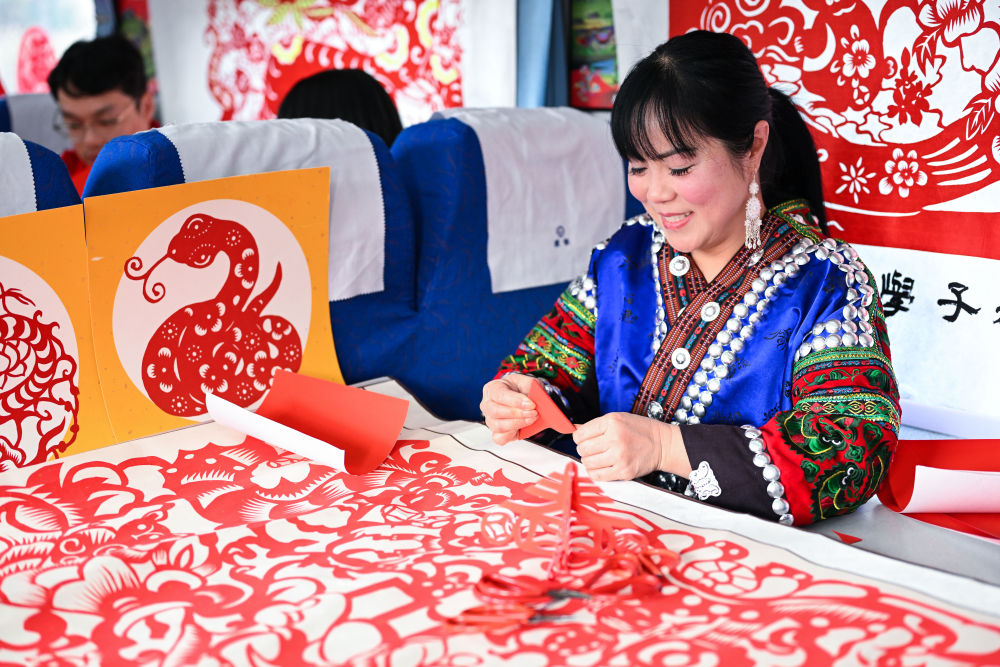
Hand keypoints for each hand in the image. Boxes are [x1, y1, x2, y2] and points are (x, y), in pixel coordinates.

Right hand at [480, 374, 539, 444]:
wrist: (522, 397)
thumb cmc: (520, 389)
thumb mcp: (526, 381)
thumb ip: (531, 387)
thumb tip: (535, 398)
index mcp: (492, 389)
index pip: (500, 395)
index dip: (516, 401)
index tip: (531, 404)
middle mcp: (487, 405)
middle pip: (496, 412)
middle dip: (517, 414)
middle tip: (533, 412)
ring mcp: (490, 420)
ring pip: (499, 426)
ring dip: (518, 423)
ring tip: (532, 419)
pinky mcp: (496, 433)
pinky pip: (500, 438)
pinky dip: (511, 435)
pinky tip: (521, 429)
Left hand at [573, 412, 689, 481]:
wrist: (662, 444)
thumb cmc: (640, 430)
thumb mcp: (618, 419)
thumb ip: (596, 425)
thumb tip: (575, 428)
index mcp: (612, 423)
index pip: (581, 434)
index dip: (579, 437)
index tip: (583, 439)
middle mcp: (615, 439)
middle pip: (582, 449)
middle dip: (583, 449)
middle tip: (591, 448)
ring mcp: (619, 457)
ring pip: (588, 463)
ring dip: (589, 461)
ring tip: (597, 457)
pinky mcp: (624, 472)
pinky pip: (598, 476)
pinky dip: (594, 472)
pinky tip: (600, 467)